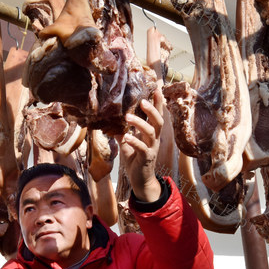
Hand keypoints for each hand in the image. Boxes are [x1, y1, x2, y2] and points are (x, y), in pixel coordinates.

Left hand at [121, 87, 164, 202]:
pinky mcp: (147, 158)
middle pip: (158, 121)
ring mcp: (152, 148)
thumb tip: (110, 121)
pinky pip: (142, 148)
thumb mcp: (127, 144)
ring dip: (139, 124)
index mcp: (151, 133)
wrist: (140, 181)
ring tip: (127, 118)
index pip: (156, 115)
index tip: (156, 88)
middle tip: (142, 100)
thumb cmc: (135, 160)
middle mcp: (154, 138)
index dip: (157, 102)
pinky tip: (126, 137)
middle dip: (152, 110)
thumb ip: (122, 132)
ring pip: (151, 132)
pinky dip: (134, 142)